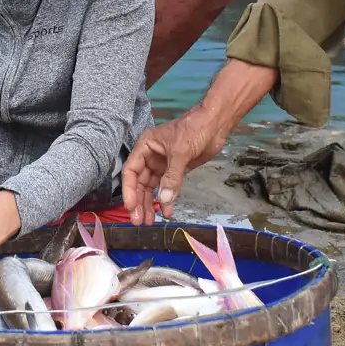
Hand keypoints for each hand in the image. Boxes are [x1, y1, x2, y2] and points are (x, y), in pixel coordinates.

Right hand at [121, 106, 228, 223]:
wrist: (215, 124)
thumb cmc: (194, 129)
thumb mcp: (181, 151)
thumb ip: (172, 177)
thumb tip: (164, 200)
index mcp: (145, 146)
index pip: (130, 171)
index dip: (129, 191)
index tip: (131, 207)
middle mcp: (150, 156)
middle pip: (139, 183)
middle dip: (138, 202)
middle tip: (139, 220)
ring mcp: (162, 164)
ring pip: (151, 188)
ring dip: (150, 204)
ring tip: (149, 221)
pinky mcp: (175, 171)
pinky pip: (166, 188)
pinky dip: (166, 200)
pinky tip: (166, 212)